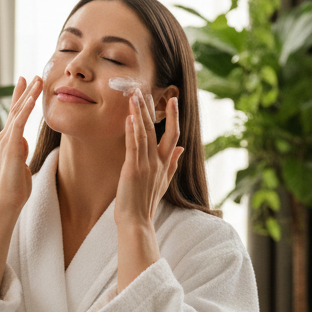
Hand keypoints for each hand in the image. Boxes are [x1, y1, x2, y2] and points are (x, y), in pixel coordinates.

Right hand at [0, 75, 41, 220]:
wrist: (7, 201)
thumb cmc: (15, 187)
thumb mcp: (21, 163)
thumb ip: (21, 150)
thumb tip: (23, 141)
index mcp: (8, 141)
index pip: (15, 114)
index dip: (21, 98)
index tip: (27, 83)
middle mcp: (5, 137)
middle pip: (16, 108)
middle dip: (25, 91)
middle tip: (34, 75)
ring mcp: (6, 141)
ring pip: (18, 112)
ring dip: (28, 95)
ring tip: (36, 80)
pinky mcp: (11, 147)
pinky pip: (19, 124)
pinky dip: (25, 110)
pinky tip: (31, 99)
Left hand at [116, 90, 182, 227]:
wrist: (137, 222)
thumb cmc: (146, 203)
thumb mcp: (164, 182)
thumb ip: (173, 163)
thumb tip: (181, 148)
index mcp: (165, 164)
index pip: (173, 135)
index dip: (174, 116)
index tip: (173, 99)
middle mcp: (158, 162)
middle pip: (157, 129)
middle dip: (150, 108)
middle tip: (143, 89)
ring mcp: (146, 165)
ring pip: (144, 134)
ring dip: (139, 114)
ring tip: (134, 96)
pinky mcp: (133, 169)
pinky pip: (134, 145)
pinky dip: (132, 130)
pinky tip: (130, 117)